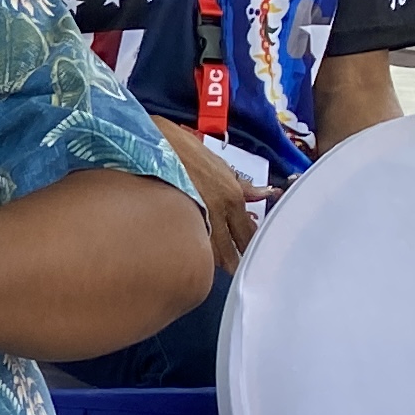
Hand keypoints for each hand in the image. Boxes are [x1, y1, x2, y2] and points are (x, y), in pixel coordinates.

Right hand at [154, 119, 269, 279]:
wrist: (148, 142)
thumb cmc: (181, 147)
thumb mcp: (217, 163)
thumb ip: (242, 184)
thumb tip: (266, 193)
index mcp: (229, 195)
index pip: (246, 230)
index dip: (251, 245)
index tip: (254, 256)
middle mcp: (215, 210)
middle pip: (230, 248)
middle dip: (235, 260)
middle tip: (238, 273)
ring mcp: (191, 216)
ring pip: (208, 250)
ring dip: (213, 261)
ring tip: (216, 272)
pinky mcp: (169, 219)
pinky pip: (186, 243)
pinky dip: (190, 252)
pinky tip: (190, 261)